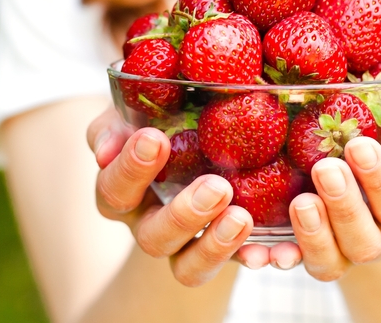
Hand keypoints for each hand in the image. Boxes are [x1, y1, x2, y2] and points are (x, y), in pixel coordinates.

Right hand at [86, 107, 253, 286]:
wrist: (197, 143)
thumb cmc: (159, 122)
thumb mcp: (136, 114)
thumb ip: (118, 122)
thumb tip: (108, 146)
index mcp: (122, 192)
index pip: (114, 189)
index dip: (130, 169)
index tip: (156, 139)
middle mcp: (149, 224)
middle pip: (153, 237)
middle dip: (184, 215)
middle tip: (217, 187)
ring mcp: (186, 245)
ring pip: (188, 266)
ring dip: (215, 245)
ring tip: (242, 218)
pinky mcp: (223, 250)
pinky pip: (235, 265)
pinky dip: (253, 258)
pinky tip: (272, 250)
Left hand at [237, 105, 380, 278]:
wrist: (353, 151)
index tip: (359, 146)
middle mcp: (377, 238)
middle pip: (366, 243)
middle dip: (345, 206)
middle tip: (325, 168)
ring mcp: (340, 250)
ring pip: (331, 263)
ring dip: (315, 235)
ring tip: (301, 201)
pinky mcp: (305, 251)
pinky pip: (292, 264)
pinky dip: (280, 257)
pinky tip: (266, 249)